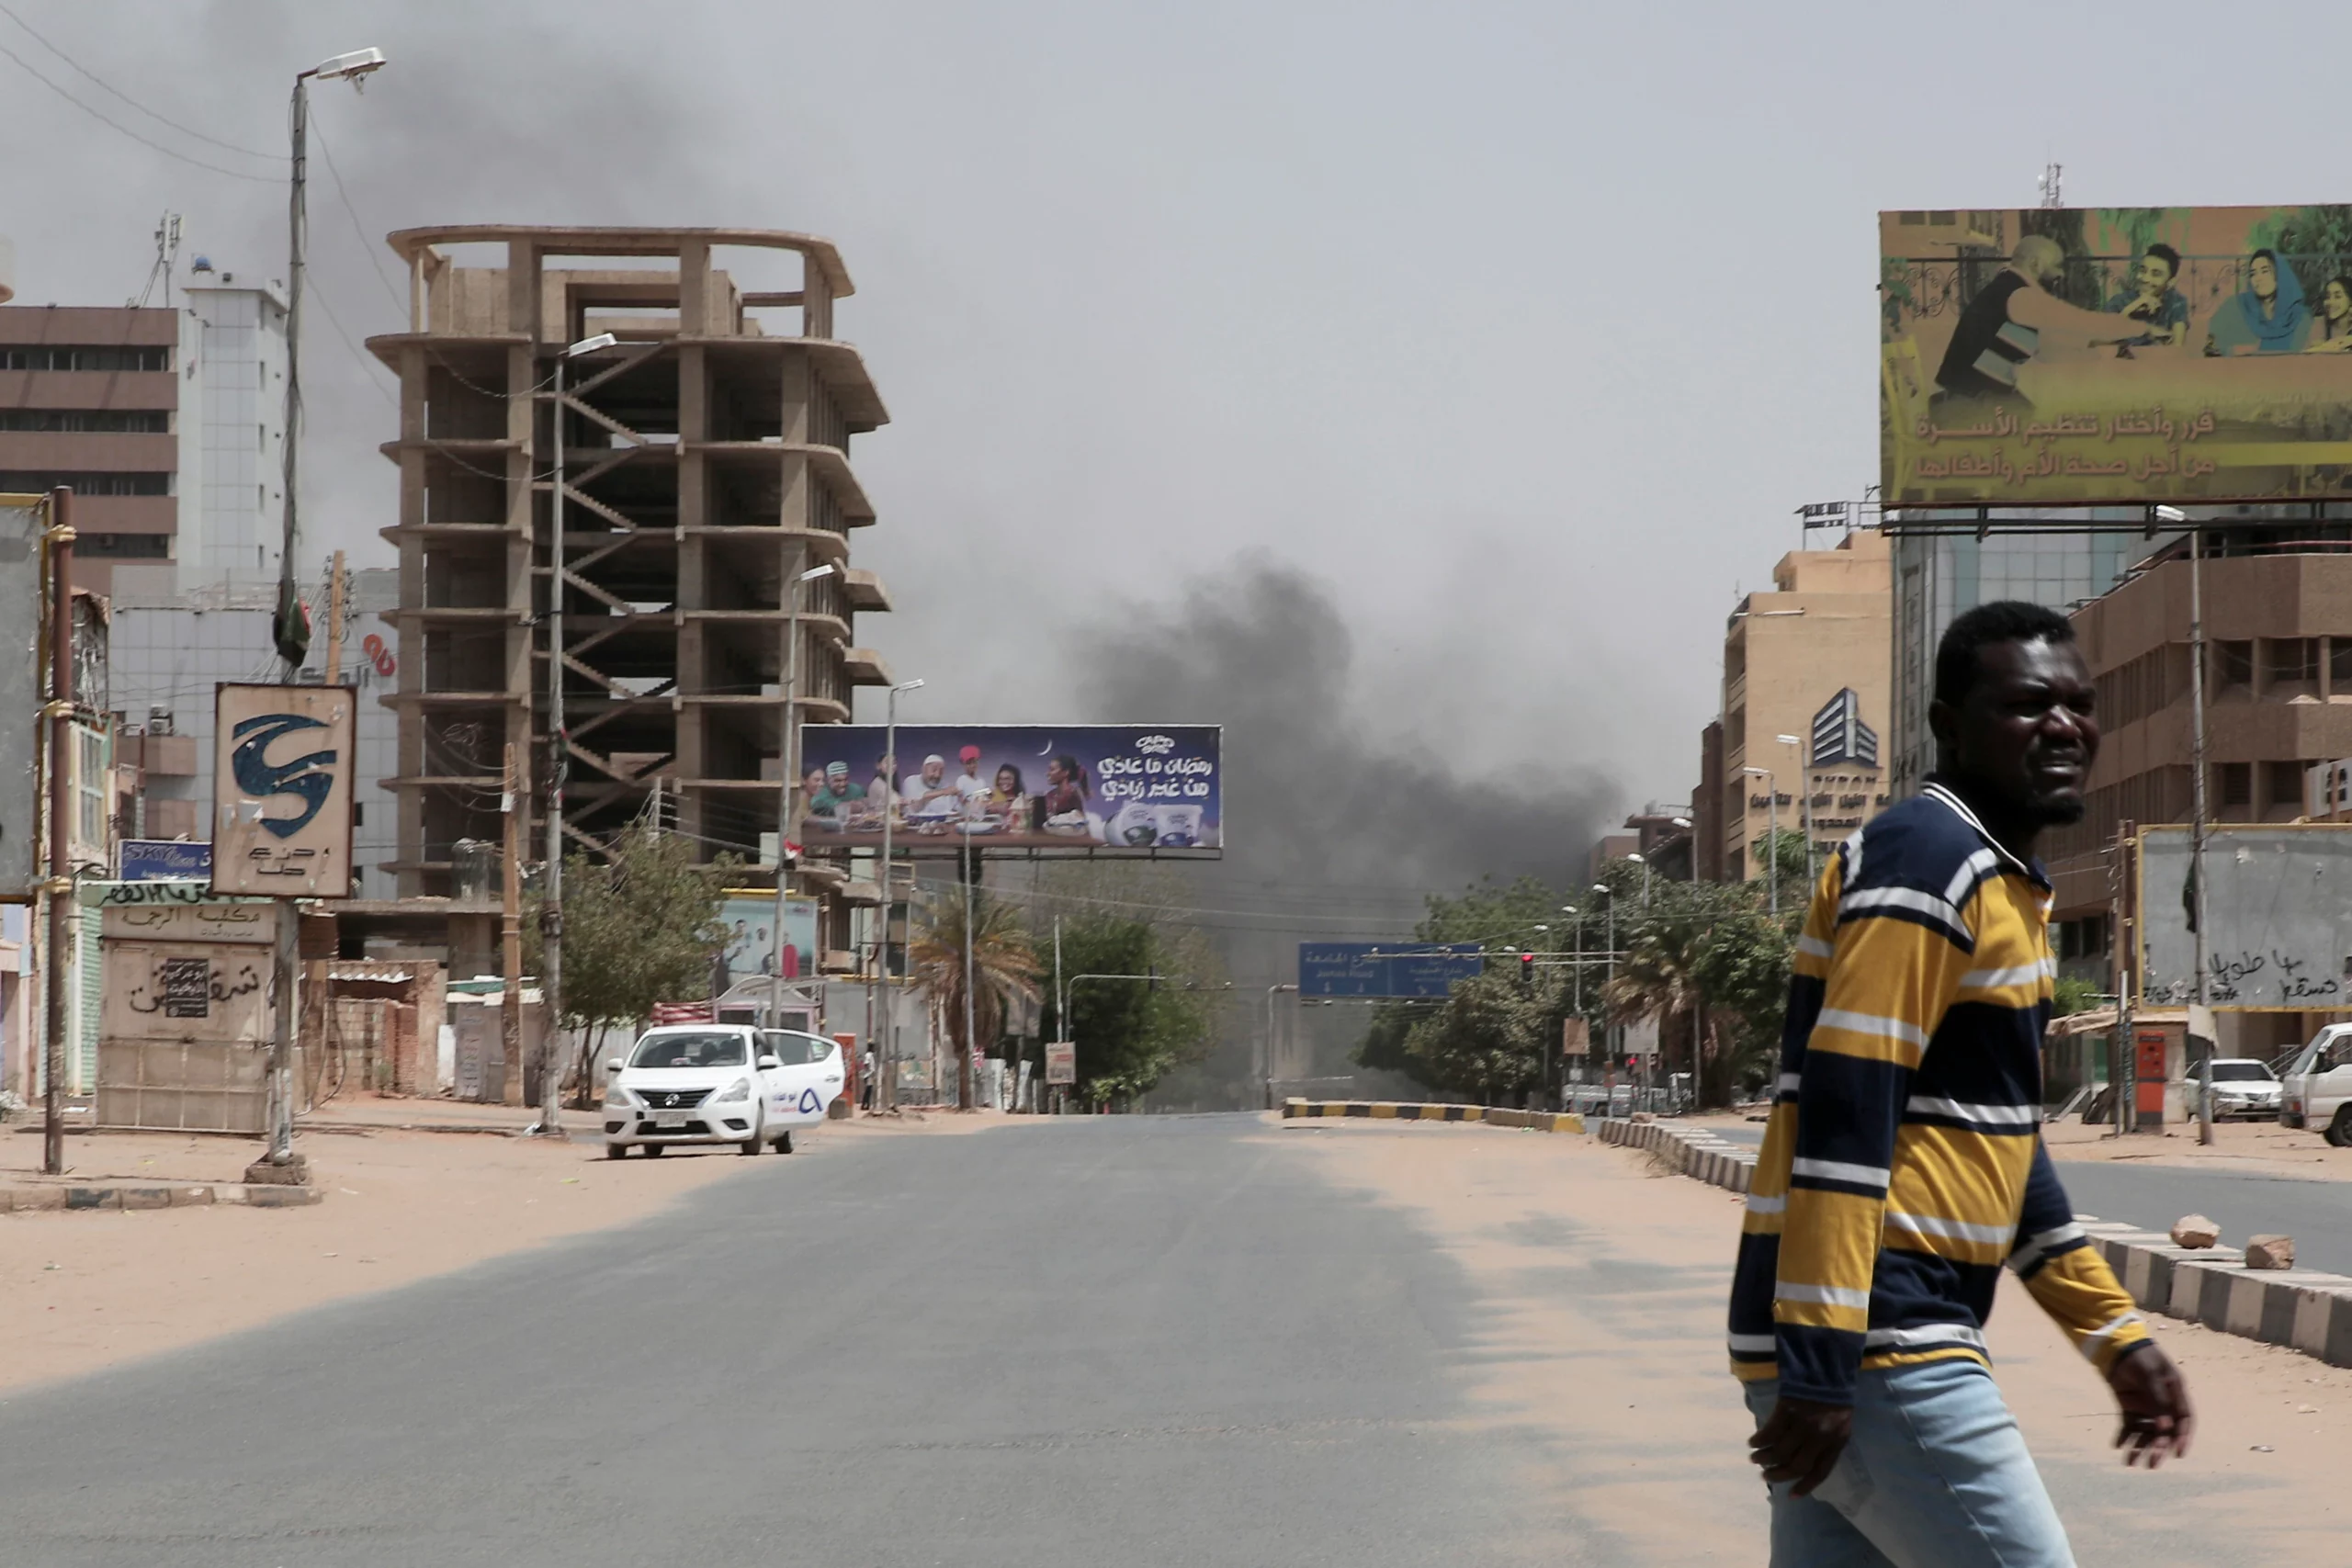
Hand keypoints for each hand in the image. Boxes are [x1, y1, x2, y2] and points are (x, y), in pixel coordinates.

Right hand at [1748, 1395, 1851, 1495]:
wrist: (1827, 1367)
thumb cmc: (1834, 1398)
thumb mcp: (1838, 1423)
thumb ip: (1826, 1443)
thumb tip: (1803, 1463)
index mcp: (1836, 1441)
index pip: (1820, 1472)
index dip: (1805, 1486)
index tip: (1790, 1496)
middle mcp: (1820, 1436)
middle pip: (1797, 1465)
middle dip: (1779, 1475)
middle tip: (1765, 1476)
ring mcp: (1803, 1423)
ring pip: (1780, 1451)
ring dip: (1764, 1458)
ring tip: (1755, 1460)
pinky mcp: (1787, 1409)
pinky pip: (1770, 1432)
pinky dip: (1759, 1440)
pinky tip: (1753, 1442)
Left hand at [2109, 1343, 2192, 1467]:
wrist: (2115, 1345)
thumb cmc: (2140, 1357)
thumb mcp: (2152, 1375)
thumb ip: (2158, 1401)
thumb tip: (2164, 1429)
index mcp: (2176, 1393)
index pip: (2184, 1420)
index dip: (2183, 1437)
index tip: (2178, 1453)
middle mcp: (2163, 1403)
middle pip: (2164, 1431)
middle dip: (2158, 1448)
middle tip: (2151, 1465)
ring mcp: (2145, 1406)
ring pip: (2145, 1432)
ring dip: (2139, 1447)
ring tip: (2129, 1462)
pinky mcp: (2129, 1406)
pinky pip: (2128, 1425)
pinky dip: (2124, 1436)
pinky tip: (2117, 1445)